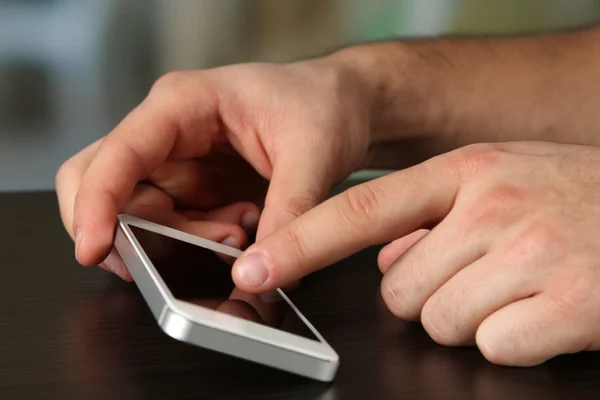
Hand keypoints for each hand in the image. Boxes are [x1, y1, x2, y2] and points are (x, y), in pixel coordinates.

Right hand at [56, 59, 370, 277]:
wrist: (346, 107)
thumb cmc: (324, 105)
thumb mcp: (313, 153)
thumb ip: (288, 212)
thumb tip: (262, 270)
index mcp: (185, 104)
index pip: (118, 153)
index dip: (96, 203)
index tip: (95, 249)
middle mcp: (169, 131)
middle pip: (107, 186)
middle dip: (133, 232)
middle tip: (176, 257)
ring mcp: (180, 161)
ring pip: (141, 215)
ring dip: (180, 241)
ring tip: (240, 232)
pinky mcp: (196, 187)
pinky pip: (174, 226)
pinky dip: (199, 242)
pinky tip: (243, 228)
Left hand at [232, 141, 599, 365]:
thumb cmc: (575, 199)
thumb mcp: (501, 181)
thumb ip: (432, 215)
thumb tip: (383, 256)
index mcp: (467, 171)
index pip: (360, 210)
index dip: (301, 243)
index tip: (257, 265)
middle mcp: (493, 205)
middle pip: (401, 292)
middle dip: (430, 297)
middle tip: (482, 276)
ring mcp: (532, 251)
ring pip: (441, 324)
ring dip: (472, 319)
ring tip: (516, 288)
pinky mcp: (571, 301)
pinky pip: (497, 345)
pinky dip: (514, 340)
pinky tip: (544, 310)